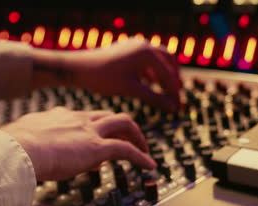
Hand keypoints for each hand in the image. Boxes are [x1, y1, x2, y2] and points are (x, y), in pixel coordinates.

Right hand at [0, 107, 155, 181]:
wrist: (15, 149)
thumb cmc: (12, 146)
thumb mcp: (22, 136)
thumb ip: (32, 137)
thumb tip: (28, 146)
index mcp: (59, 116)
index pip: (85, 117)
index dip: (95, 126)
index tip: (96, 136)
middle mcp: (77, 119)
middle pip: (108, 115)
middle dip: (122, 125)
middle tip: (130, 137)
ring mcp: (89, 131)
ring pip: (123, 124)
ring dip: (136, 136)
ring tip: (144, 150)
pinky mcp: (96, 147)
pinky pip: (126, 149)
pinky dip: (140, 157)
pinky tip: (148, 165)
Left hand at [32, 38, 181, 111]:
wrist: (79, 68)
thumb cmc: (104, 78)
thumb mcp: (131, 90)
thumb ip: (155, 98)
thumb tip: (173, 108)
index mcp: (147, 52)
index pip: (168, 74)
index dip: (174, 92)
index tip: (178, 106)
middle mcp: (144, 45)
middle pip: (169, 61)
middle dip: (174, 79)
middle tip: (178, 96)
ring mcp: (135, 45)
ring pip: (158, 60)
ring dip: (164, 75)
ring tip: (167, 92)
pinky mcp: (128, 50)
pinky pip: (147, 60)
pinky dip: (153, 72)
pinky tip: (152, 85)